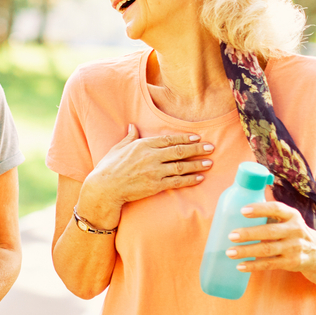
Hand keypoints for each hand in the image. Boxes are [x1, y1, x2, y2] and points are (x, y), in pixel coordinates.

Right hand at [76, 124, 213, 223]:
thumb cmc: (108, 167)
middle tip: (211, 147)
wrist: (104, 188)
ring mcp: (155, 171)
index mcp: (143, 144)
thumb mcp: (118, 148)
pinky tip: (200, 178)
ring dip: (197, 164)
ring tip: (210, 162)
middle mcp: (152, 156)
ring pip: (182, 166)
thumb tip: (133, 126)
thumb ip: (129, 137)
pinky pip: (177, 181)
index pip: (169, 139)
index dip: (184, 138)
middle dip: (197, 149)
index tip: (196, 137)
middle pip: (180, 151)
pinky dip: (190, 179)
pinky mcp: (156, 185)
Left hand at [226, 201, 315, 273]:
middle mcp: (295, 230)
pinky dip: (253, 265)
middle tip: (230, 235)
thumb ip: (271, 208)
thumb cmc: (293, 230)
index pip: (276, 208)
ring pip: (267, 249)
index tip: (242, 210)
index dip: (259, 209)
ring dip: (246, 251)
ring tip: (229, 252)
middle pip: (269, 232)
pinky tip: (240, 265)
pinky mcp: (291, 262)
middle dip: (248, 234)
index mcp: (292, 215)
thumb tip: (251, 191)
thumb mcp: (288, 217)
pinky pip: (270, 264)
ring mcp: (294, 247)